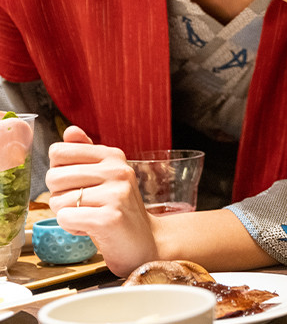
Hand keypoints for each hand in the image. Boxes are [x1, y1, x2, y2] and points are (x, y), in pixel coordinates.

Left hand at [45, 125, 159, 275]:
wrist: (145, 242)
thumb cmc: (118, 209)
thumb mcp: (105, 177)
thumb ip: (85, 153)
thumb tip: (70, 131)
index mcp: (113, 156)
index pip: (59, 151)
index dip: (60, 173)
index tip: (80, 184)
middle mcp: (117, 170)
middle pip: (54, 177)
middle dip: (61, 196)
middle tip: (86, 205)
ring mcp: (116, 194)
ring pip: (57, 201)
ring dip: (68, 215)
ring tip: (92, 217)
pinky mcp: (110, 218)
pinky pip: (65, 219)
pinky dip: (72, 228)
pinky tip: (92, 229)